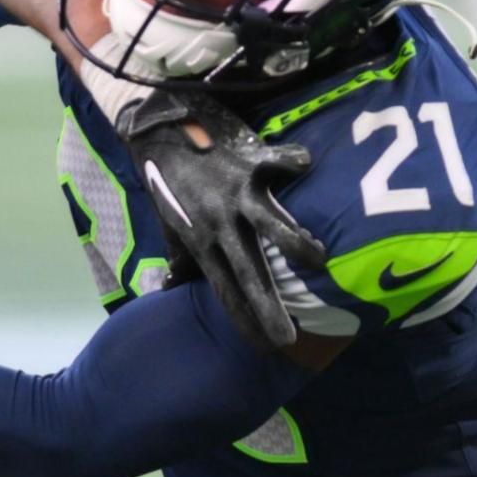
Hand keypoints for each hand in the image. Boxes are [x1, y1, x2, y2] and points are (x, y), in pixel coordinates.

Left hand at [116, 90, 324, 348]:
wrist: (157, 128)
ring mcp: (234, 192)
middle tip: (287, 339)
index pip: (225, 291)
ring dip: (292, 242)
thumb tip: (169, 288)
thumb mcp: (170, 224)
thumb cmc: (169, 180)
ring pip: (268, 223)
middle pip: (247, 272)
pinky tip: (305, 165)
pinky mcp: (247, 159)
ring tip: (318, 259)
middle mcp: (219, 223)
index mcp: (202, 242)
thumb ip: (179, 259)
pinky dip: (292, 162)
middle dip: (267, 307)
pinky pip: (276, 162)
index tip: (266, 348)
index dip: (244, 320)